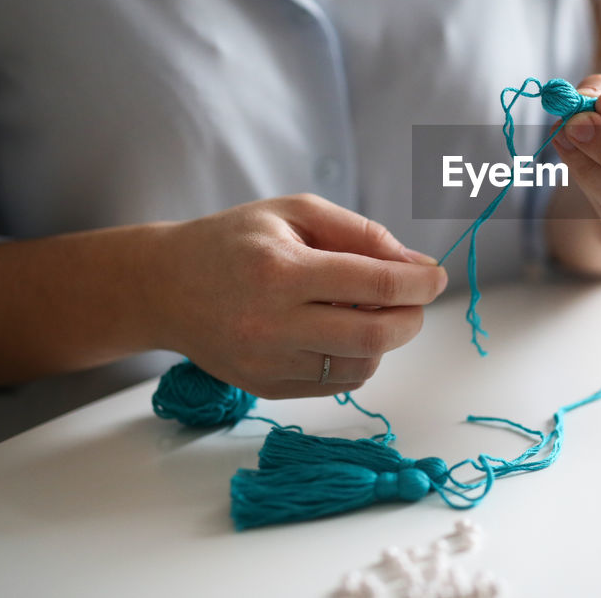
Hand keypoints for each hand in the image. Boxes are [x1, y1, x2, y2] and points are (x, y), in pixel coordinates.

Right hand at [148, 194, 446, 397]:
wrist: (163, 286)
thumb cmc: (235, 240)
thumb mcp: (296, 213)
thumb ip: (361, 234)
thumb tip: (417, 265)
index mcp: (281, 271)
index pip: (374, 286)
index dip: (420, 283)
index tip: (437, 276)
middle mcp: (272, 323)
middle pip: (374, 337)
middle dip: (412, 318)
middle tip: (416, 300)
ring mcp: (267, 362)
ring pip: (360, 366)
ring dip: (384, 340)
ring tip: (369, 311)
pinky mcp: (265, 387)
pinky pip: (337, 383)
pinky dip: (357, 359)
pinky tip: (341, 331)